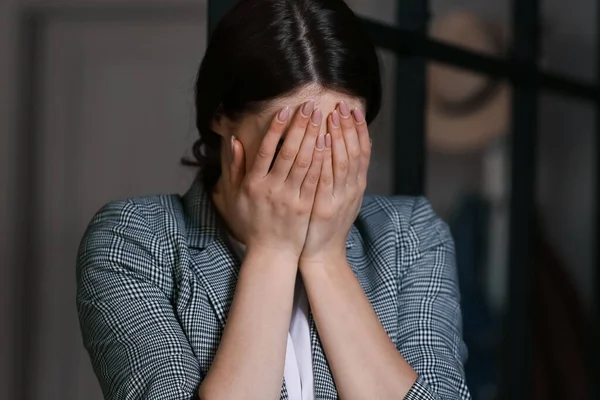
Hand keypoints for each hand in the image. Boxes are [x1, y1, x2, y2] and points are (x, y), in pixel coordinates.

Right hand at [225, 101, 325, 259]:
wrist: (271, 252)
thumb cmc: (251, 222)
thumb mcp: (235, 196)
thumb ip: (235, 168)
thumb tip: (235, 140)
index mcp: (253, 184)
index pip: (265, 151)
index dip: (276, 130)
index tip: (285, 110)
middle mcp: (272, 189)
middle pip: (288, 153)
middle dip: (300, 128)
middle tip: (310, 106)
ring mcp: (290, 198)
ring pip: (304, 164)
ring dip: (313, 138)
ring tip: (322, 119)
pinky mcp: (306, 207)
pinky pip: (315, 180)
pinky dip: (321, 161)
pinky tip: (328, 144)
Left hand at [300, 101, 370, 265]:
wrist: (322, 254)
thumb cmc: (326, 223)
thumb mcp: (342, 197)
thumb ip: (344, 175)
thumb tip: (345, 148)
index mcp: (356, 186)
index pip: (362, 152)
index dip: (358, 130)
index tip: (352, 109)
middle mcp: (351, 190)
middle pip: (353, 152)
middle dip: (347, 127)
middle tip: (341, 106)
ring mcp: (339, 199)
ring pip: (342, 162)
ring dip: (337, 137)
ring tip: (331, 116)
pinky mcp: (323, 208)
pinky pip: (325, 179)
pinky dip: (325, 159)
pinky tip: (320, 142)